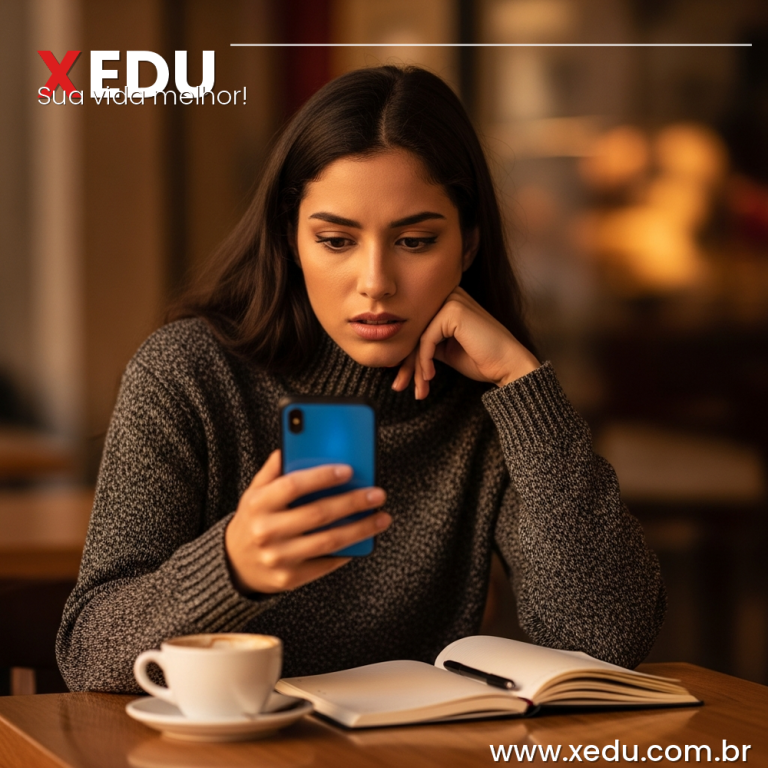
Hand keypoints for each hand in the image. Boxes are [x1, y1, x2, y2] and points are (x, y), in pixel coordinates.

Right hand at [225, 450, 390, 593]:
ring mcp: (278, 557)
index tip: (348, 470)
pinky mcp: (290, 578)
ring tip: (381, 518)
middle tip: (377, 494)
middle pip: (318, 514)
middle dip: (353, 502)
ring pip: (328, 541)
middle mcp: (266, 531)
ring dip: (360, 529)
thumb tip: (294, 443)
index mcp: (258, 504)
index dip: (322, 477)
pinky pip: (326, 563)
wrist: (235, 565)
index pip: (293, 486)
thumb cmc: (253, 520)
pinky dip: (348, 551)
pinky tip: (363, 539)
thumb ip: (274, 470)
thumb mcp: (254, 492)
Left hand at [392, 287, 539, 398]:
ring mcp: (452, 301)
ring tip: (420, 389)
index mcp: (449, 302)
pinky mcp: (453, 311)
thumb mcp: (447, 350)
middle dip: (407, 363)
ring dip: (416, 367)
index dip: (409, 356)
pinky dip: (425, 360)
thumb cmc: (482, 360)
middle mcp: (450, 295)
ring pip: (419, 337)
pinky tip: (430, 376)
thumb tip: (399, 352)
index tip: (402, 380)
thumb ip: (427, 343)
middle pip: (416, 331)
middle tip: (400, 387)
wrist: (509, 366)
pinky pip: (427, 339)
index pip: (419, 329)